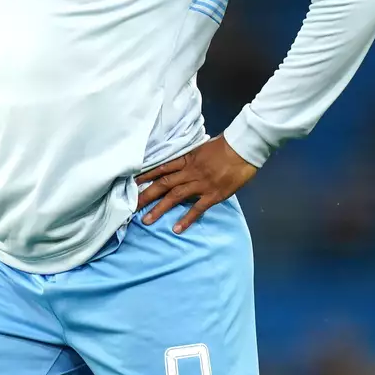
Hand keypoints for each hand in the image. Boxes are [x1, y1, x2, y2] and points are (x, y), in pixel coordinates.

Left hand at [135, 135, 257, 233]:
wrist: (243, 148)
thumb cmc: (225, 146)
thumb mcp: (202, 148)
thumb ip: (190, 157)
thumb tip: (180, 162)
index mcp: (186, 159)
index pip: (161, 168)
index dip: (146, 176)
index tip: (132, 183)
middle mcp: (189, 172)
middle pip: (163, 184)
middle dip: (146, 195)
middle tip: (131, 206)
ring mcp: (200, 184)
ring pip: (175, 197)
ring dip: (159, 208)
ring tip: (146, 220)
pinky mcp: (213, 194)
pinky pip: (197, 208)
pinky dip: (187, 219)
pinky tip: (177, 229)